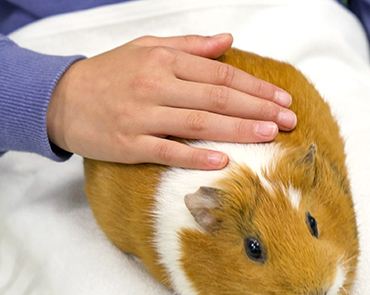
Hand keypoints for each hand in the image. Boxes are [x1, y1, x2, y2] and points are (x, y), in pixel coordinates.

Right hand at [46, 33, 295, 168]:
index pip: (220, 74)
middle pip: (217, 97)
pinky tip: (223, 160)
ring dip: (237, 129)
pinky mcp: (129, 144)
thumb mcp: (146, 48)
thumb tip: (227, 40)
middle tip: (288, 120)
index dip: (254, 87)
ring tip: (269, 134)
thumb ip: (189, 46)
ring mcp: (142, 116)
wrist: (62, 99)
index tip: (282, 99)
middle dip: (257, 108)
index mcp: (163, 61)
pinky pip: (167, 151)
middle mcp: (155, 86)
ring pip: (198, 123)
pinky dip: (196, 155)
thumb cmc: (110, 74)